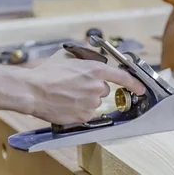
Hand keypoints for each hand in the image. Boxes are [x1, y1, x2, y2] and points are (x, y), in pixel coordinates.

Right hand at [24, 50, 145, 123]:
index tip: (141, 88)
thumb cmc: (46, 74)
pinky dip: (79, 111)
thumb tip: (92, 63)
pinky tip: (66, 105)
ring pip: (94, 103)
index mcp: (95, 69)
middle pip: (103, 90)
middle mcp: (97, 87)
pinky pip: (87, 114)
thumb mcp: (67, 58)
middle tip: (74, 87)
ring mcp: (92, 103)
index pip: (123, 76)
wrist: (31, 91)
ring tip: (66, 96)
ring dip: (85, 100)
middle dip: (92, 89)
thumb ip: (84, 61)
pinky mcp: (85, 116)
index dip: (134, 83)